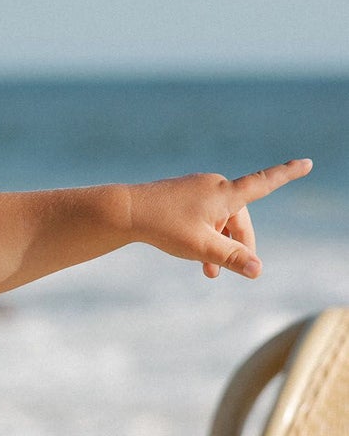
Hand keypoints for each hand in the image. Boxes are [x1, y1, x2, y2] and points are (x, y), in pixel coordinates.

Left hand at [127, 159, 311, 279]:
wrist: (127, 212)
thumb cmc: (166, 227)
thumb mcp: (202, 247)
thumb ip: (231, 258)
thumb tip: (258, 269)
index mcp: (226, 194)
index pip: (265, 183)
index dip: (288, 174)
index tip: (307, 163)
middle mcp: (216, 185)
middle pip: (238, 217)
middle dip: (236, 245)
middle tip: (224, 273)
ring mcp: (199, 188)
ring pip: (219, 219)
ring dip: (218, 244)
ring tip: (207, 271)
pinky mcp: (184, 193)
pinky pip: (203, 215)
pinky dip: (204, 234)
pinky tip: (192, 251)